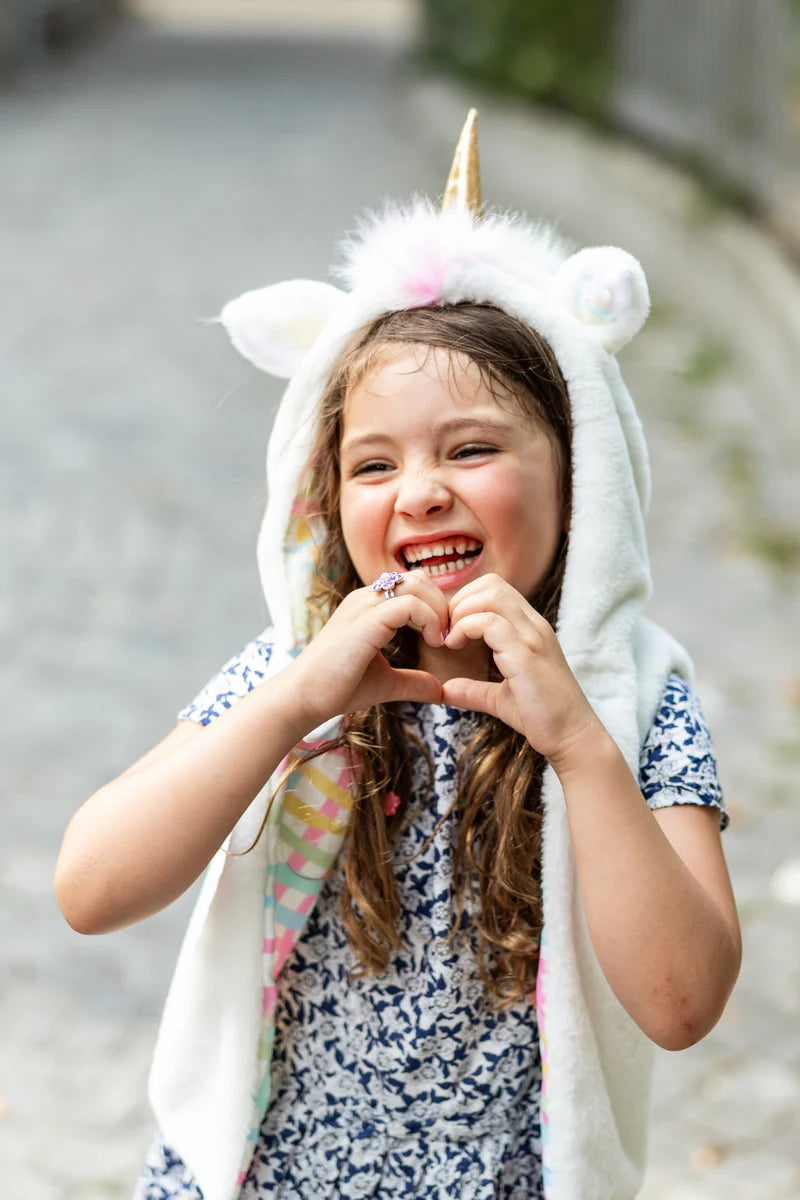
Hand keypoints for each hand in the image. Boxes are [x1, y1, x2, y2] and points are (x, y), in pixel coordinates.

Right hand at [284, 570, 448, 729]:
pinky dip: (430, 620)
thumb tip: (440, 690)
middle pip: (419, 578)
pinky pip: (410, 603)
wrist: (303, 697)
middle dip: (441, 605)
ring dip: (438, 611)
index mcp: (369, 606)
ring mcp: (364, 605)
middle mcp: (366, 598)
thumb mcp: (386, 683)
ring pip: (417, 584)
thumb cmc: (337, 688)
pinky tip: (432, 643)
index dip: (435, 607)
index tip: (442, 639)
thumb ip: (413, 682)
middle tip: (446, 637)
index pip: (413, 585)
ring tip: (438, 640)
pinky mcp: (366, 620)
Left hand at [440, 574, 601, 770]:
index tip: (450, 629)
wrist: (572, 737)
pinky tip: (455, 646)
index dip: (466, 601)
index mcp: (530, 628)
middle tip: (446, 632)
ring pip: (491, 596)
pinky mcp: (526, 655)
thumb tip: (445, 690)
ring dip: (461, 612)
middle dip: (460, 601)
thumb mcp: (500, 698)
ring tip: (450, 639)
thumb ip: (473, 689)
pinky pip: (490, 624)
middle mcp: (534, 626)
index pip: (496, 588)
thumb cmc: (542, 717)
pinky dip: (465, 628)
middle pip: (492, 584)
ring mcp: (532, 637)